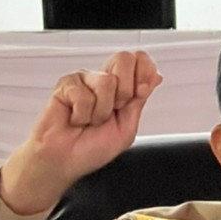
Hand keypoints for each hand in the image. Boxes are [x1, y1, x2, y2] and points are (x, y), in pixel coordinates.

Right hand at [0, 51, 161, 214]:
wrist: (65, 161)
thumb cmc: (91, 149)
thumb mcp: (126, 129)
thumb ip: (139, 101)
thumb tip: (155, 76)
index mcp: (122, 88)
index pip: (140, 60)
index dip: (144, 72)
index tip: (140, 92)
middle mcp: (104, 80)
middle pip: (125, 58)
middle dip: (125, 91)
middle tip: (112, 111)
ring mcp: (85, 80)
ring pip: (107, 81)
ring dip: (101, 111)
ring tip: (90, 121)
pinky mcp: (67, 84)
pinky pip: (83, 94)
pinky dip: (81, 115)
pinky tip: (75, 120)